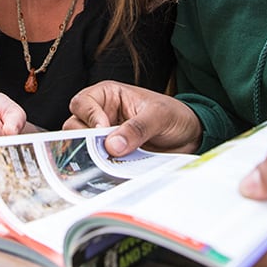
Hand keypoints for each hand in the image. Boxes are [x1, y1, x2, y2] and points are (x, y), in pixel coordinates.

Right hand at [65, 80, 201, 155]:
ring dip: (91, 154)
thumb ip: (137, 128)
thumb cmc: (175, 115)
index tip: (103, 130)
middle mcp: (102, 114)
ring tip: (109, 161)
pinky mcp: (111, 155)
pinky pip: (97, 161)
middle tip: (102, 150)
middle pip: (75, 125)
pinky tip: (111, 170)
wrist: (191, 137)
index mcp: (109, 95)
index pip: (82, 103)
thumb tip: (112, 144)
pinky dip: (100, 166)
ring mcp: (105, 136)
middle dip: (85, 138)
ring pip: (81, 145)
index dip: (89, 116)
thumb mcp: (159, 116)